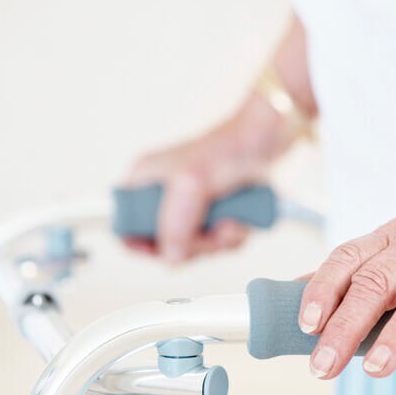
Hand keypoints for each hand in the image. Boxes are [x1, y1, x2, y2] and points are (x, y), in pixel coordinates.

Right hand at [124, 94, 292, 260]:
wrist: (270, 136)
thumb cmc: (230, 146)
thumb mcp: (193, 183)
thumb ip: (176, 223)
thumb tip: (170, 257)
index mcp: (144, 182)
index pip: (126, 229)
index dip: (146, 246)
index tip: (173, 249)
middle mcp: (164, 195)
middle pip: (167, 245)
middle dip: (196, 244)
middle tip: (214, 231)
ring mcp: (192, 205)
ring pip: (197, 246)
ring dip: (220, 241)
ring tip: (233, 221)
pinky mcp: (216, 211)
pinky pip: (220, 241)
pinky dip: (234, 235)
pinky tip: (243, 219)